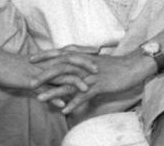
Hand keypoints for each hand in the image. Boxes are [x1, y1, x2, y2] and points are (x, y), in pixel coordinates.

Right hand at [0, 48, 95, 94]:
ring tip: (85, 89)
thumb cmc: (17, 63)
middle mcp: (47, 62)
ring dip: (73, 82)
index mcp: (49, 57)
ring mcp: (39, 72)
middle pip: (70, 61)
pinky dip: (53, 96)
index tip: (98, 52)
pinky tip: (61, 104)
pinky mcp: (30, 81)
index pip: (71, 52)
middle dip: (85, 64)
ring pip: (59, 75)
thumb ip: (48, 66)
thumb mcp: (36, 63)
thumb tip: (58, 70)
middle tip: (98, 70)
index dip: (84, 51)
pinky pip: (43, 90)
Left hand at [34, 51, 152, 113]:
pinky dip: (75, 102)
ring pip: (70, 83)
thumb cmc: (116, 64)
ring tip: (40, 99)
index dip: (47, 56)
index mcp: (84, 57)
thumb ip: (83, 62)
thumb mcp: (97, 61)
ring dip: (54, 92)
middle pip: (62, 68)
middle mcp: (86, 65)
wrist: (134, 66)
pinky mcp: (100, 85)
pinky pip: (85, 95)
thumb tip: (72, 65)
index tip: (32, 58)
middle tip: (29, 82)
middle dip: (44, 75)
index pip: (62, 54)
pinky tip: (65, 110)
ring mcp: (92, 75)